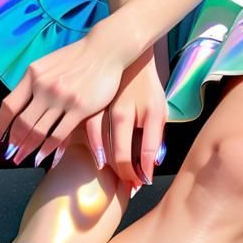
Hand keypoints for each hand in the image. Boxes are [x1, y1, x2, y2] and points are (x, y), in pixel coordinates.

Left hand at [0, 28, 125, 166]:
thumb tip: (19, 104)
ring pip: (38, 131)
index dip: (0, 127)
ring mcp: (62, 97)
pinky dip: (48, 149)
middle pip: (22, 123)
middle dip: (14, 143)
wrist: (106, 48)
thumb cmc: (77, 57)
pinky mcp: (80, 107)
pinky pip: (58, 134)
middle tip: (9, 156)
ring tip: (22, 158)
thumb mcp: (48, 63)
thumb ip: (33, 81)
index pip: (9, 106)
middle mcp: (44, 86)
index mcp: (33, 74)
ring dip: (27, 148)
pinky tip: (43, 156)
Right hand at [84, 46, 168, 186]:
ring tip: (113, 173)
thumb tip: (149, 168)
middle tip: (129, 185)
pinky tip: (92, 157)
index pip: (138, 154)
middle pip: (117, 155)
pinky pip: (83, 133)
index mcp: (141, 113)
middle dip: (123, 175)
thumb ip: (154, 139)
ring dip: (105, 165)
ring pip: (99, 146)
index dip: (139, 174)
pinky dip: (86, 148)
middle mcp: (118, 113)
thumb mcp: (158, 110)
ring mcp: (101, 109)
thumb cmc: (146, 86)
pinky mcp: (88, 106)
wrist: (129, 57)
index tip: (141, 182)